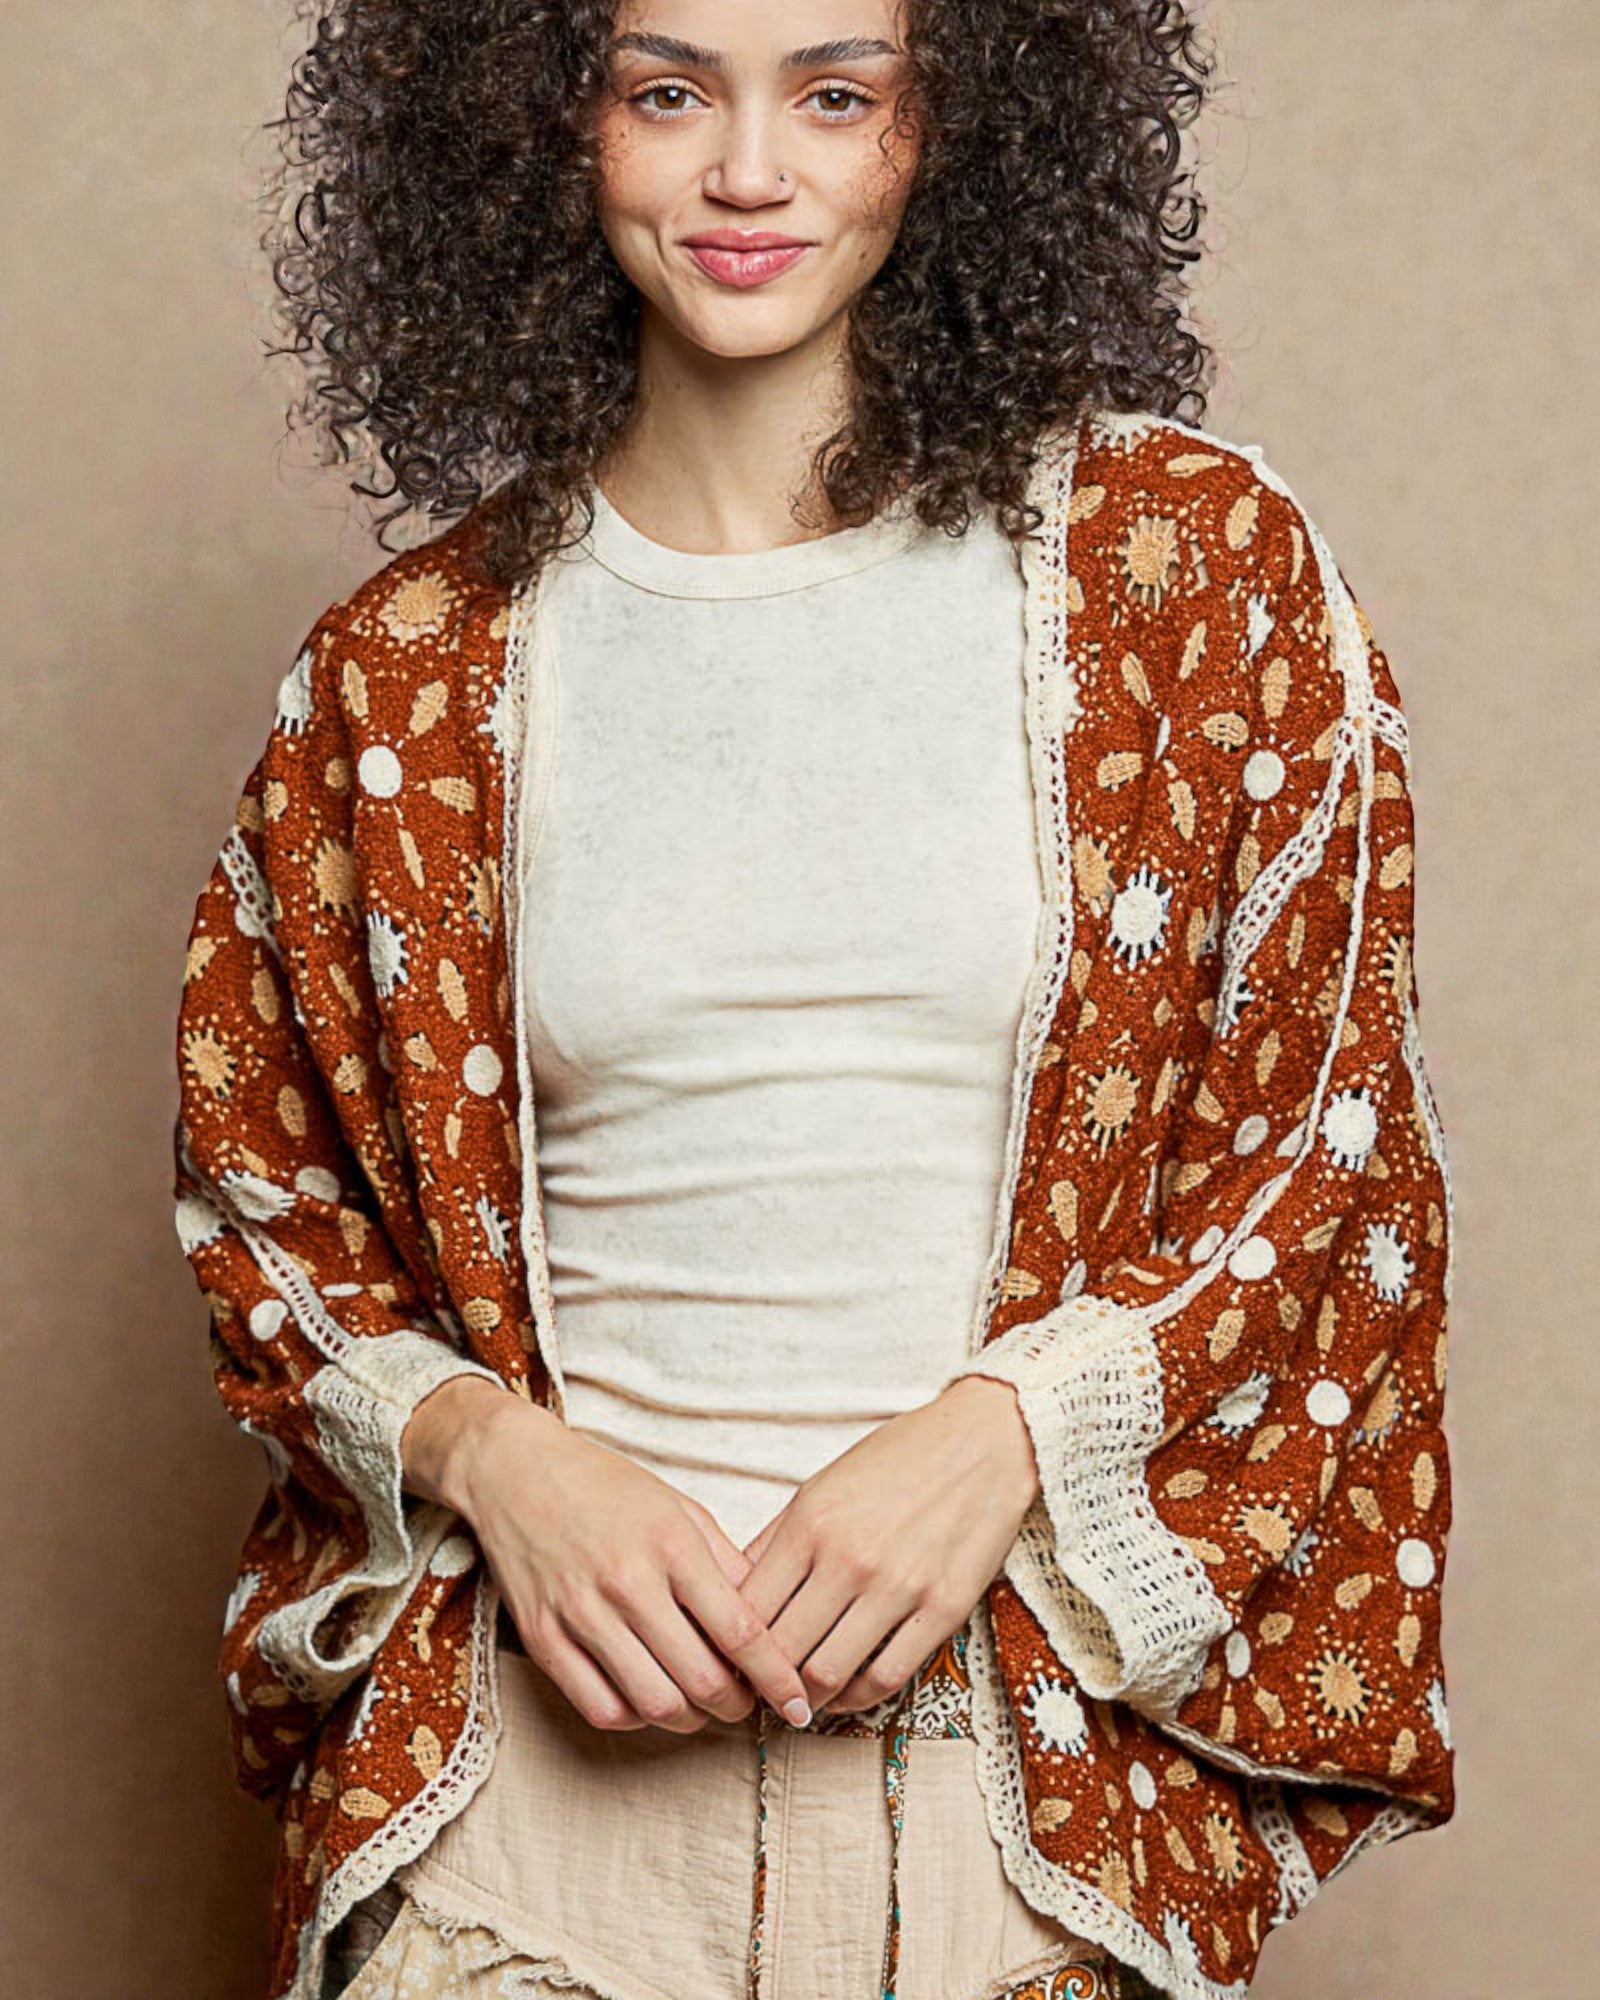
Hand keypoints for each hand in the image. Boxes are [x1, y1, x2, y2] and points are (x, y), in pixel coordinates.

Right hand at [402, 1376, 814, 1736]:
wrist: (516, 1471)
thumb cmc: (607, 1488)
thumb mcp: (679, 1508)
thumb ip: (725, 1564)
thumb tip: (768, 1625)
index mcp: (671, 1545)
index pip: (741, 1632)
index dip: (777, 1678)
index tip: (797, 1703)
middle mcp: (627, 1583)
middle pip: (702, 1680)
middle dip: (738, 1705)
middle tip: (747, 1702)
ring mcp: (581, 1614)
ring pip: (656, 1704)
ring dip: (692, 1719)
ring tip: (702, 1704)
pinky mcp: (544, 1639)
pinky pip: (602, 1708)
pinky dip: (638, 1718)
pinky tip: (652, 1699)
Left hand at [735, 1374, 1040, 1717]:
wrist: (982, 1442)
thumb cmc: (898, 1459)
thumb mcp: (822, 1484)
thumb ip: (777, 1539)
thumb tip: (734, 1590)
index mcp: (812, 1522)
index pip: (748, 1609)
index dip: (730, 1645)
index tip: (730, 1659)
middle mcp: (850, 1558)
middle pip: (782, 1650)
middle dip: (762, 1681)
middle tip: (759, 1691)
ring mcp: (899, 1587)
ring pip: (828, 1674)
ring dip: (805, 1699)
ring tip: (797, 1701)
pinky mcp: (943, 1609)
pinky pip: (887, 1677)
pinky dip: (856, 1698)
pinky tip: (844, 1693)